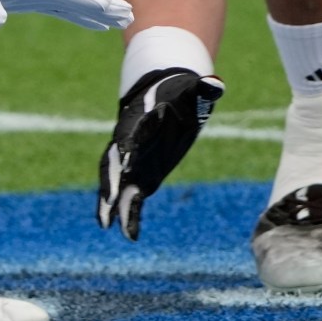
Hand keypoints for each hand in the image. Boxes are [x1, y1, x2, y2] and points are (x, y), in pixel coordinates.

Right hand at [97, 66, 223, 239]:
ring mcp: (131, 160)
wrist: (163, 97)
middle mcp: (129, 141)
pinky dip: (127, 214)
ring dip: (108, 202)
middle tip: (109, 199)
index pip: (130, 132)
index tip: (126, 160)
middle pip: (112, 162)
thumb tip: (216, 85)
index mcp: (140, 119)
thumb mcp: (193, 91)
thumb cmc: (179, 94)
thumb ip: (203, 90)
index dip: (127, 146)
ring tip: (105, 224)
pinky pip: (128, 195)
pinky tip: (130, 235)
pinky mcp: (139, 174)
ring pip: (113, 182)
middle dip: (109, 180)